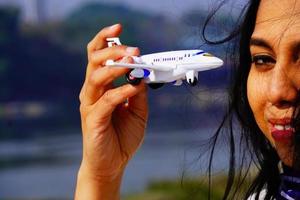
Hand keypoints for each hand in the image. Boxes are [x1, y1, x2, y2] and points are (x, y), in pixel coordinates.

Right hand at [78, 24, 147, 179]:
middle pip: (95, 61)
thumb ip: (138, 92)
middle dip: (113, 50)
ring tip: (133, 61)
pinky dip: (121, 91)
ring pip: (96, 77)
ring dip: (116, 66)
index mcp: (102, 87)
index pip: (98, 57)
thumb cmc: (122, 136)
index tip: (118, 27)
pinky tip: (134, 88)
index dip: (105, 40)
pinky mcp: (93, 119)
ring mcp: (90, 105)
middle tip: (132, 49)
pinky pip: (106, 100)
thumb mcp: (138, 111)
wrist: (112, 164)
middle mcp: (92, 92)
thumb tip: (143, 74)